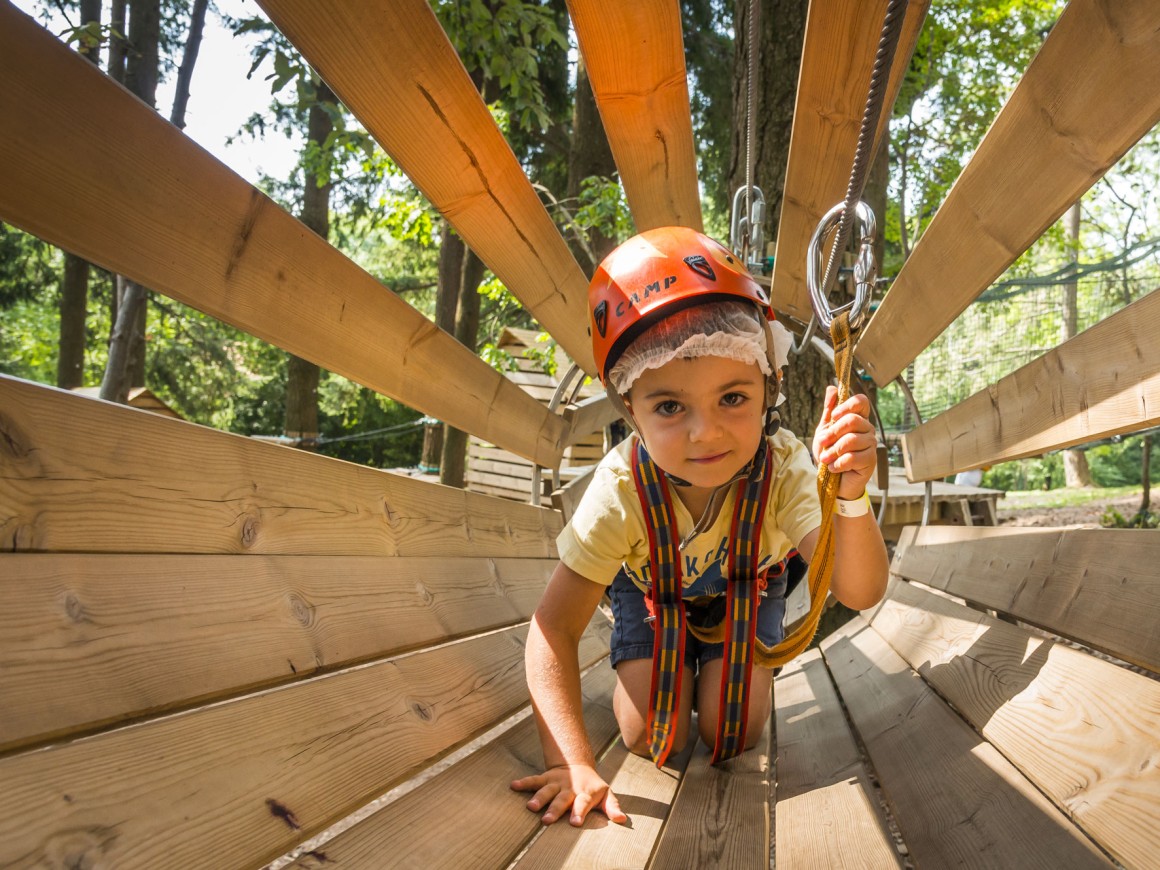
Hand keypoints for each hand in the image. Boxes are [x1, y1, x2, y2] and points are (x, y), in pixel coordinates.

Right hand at [511, 763, 627, 826]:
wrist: (579, 766)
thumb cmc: (593, 788)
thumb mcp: (606, 795)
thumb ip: (612, 807)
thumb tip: (622, 820)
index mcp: (585, 793)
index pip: (583, 803)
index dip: (579, 812)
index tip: (574, 822)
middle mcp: (570, 788)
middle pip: (562, 799)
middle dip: (555, 809)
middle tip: (547, 820)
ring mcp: (556, 782)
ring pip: (546, 790)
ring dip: (538, 798)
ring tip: (530, 807)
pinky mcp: (546, 778)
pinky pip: (534, 780)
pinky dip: (524, 782)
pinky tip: (513, 786)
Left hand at [813, 386, 876, 500]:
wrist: (834, 481)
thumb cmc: (830, 453)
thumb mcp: (825, 430)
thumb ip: (829, 411)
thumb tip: (832, 388)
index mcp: (858, 418)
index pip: (861, 401)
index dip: (847, 405)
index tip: (833, 415)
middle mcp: (867, 429)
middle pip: (853, 420)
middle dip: (833, 432)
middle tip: (822, 442)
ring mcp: (871, 444)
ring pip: (851, 440)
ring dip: (832, 451)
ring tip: (824, 459)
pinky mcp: (871, 460)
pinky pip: (853, 458)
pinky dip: (838, 464)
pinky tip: (833, 468)